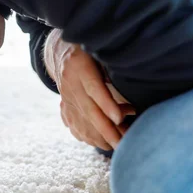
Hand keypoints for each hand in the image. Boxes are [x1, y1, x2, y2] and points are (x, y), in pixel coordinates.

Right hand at [44, 30, 134, 149]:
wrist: (58, 50)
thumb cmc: (87, 47)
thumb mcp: (98, 49)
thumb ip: (112, 64)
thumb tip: (134, 83)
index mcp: (79, 66)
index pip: (94, 88)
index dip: (106, 104)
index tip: (119, 119)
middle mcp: (70, 83)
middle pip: (89, 110)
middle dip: (107, 130)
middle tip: (124, 144)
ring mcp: (65, 96)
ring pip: (82, 120)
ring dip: (100, 136)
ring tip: (120, 145)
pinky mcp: (64, 105)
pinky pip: (75, 124)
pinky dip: (89, 135)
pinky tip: (103, 142)